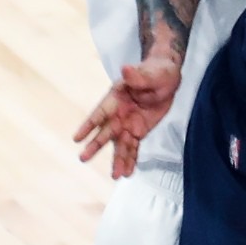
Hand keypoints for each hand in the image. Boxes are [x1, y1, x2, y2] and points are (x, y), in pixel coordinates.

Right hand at [72, 56, 181, 177]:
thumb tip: (125, 68)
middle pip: (106, 132)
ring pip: (120, 145)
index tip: (77, 137)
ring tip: (115, 176)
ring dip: (118, 160)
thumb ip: (137, 75)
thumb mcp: (150, 73)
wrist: (168, 78)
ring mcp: (127, 124)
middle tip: (83, 158)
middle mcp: (118, 114)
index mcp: (116, 98)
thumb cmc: (156, 71)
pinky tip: (128, 173)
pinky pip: (133, 148)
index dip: (88, 125)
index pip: (100, 112)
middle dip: (95, 145)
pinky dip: (131, 160)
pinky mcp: (138, 131)